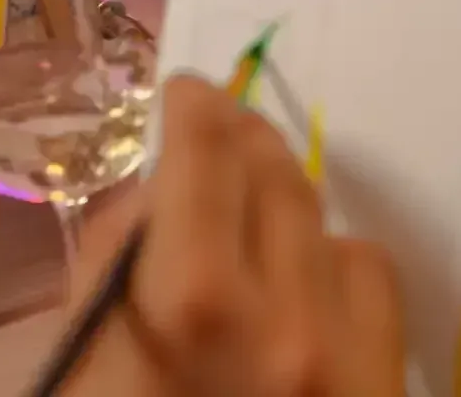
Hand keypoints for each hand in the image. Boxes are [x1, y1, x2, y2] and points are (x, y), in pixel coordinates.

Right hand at [63, 76, 406, 396]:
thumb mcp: (83, 346)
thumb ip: (123, 247)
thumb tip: (165, 175)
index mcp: (194, 301)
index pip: (207, 143)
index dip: (192, 103)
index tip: (185, 94)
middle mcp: (287, 321)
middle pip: (276, 170)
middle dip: (240, 142)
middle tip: (218, 136)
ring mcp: (350, 367)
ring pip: (333, 222)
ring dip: (289, 211)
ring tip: (255, 229)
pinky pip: (376, 284)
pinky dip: (338, 272)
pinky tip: (302, 297)